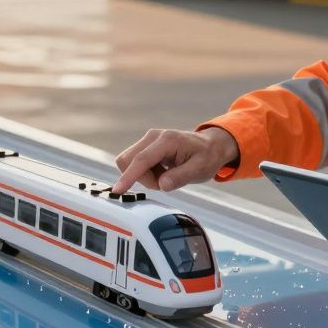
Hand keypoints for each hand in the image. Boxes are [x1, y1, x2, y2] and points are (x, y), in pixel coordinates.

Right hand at [111, 127, 238, 193]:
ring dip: (145, 177)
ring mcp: (148, 140)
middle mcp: (153, 136)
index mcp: (167, 140)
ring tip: (167, 176)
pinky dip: (147, 174)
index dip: (129, 176)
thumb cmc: (207, 157)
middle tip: (164, 182)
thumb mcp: (200, 170)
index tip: (118, 190)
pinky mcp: (146, 146)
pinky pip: (136, 164)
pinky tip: (164, 172)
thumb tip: (162, 185)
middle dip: (142, 178)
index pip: (142, 159)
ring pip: (131, 164)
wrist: (210, 146)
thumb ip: (181, 177)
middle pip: (129, 161)